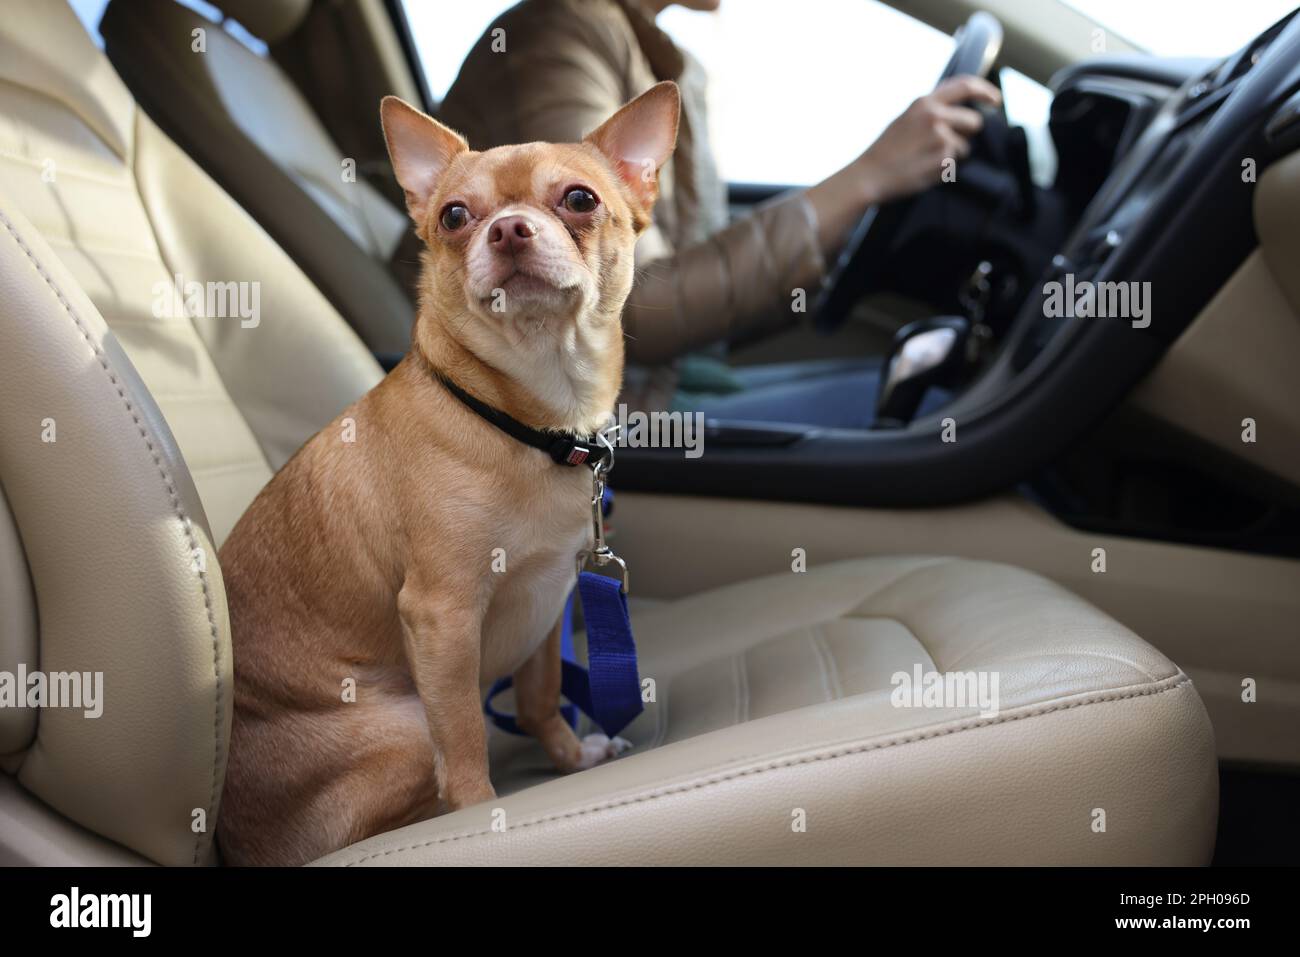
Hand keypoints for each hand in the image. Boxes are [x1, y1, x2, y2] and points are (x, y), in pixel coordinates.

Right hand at [857, 75, 1002, 204]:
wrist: (869, 176)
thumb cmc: (885, 152)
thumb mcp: (906, 119)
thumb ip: (932, 111)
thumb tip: (962, 111)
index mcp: (924, 102)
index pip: (966, 85)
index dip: (986, 91)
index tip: (996, 100)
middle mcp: (935, 115)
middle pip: (974, 121)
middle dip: (968, 135)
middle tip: (946, 146)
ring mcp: (941, 136)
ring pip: (966, 147)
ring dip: (954, 155)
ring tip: (927, 160)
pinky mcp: (943, 158)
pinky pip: (956, 164)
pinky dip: (944, 170)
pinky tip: (924, 170)